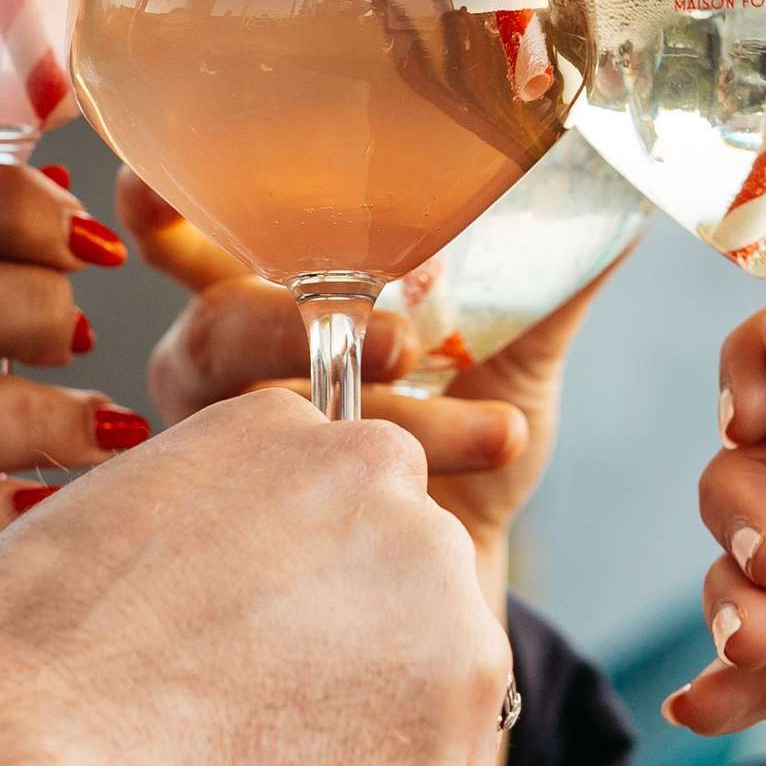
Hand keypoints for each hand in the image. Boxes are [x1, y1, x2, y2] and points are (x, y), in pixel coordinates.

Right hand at [0, 391, 510, 765]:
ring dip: (371, 760)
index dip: (294, 619)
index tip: (236, 672)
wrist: (15, 757)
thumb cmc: (14, 677)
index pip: (340, 526)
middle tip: (246, 744)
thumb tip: (231, 633)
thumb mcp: (112, 555)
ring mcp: (436, 579)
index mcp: (275, 429)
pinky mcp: (465, 692)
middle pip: (407, 599)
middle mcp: (377, 475)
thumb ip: (208, 563)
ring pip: (437, 698)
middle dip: (351, 678)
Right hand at [124, 169, 617, 608]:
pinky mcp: (258, 550)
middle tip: (402, 337)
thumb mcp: (511, 349)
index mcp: (257, 303)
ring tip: (495, 431)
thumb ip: (546, 272)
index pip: (190, 242)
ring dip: (395, 425)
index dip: (162, 211)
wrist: (464, 587)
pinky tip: (469, 508)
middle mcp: (218, 379)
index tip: (140, 178)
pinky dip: (409, 503)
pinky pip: (310, 518)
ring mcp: (224, 467)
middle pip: (219, 331)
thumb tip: (625, 194)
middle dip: (298, 326)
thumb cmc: (465, 450)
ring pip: (279, 426)